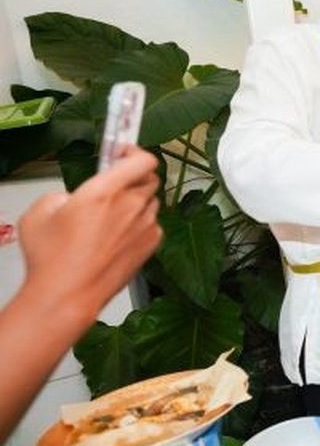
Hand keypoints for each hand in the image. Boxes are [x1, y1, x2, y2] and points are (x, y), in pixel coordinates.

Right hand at [19, 146, 161, 321]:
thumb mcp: (40, 211)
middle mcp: (130, 206)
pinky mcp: (151, 244)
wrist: (68, 294)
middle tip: (115, 182)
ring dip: (136, 200)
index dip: (134, 151)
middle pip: (149, 177)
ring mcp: (145, 225)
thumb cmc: (52, 258)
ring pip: (151, 200)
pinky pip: (152, 223)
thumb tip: (75, 197)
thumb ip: (64, 193)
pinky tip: (118, 234)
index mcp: (104, 191)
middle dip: (134, 175)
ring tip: (112, 213)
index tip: (121, 151)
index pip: (142, 158)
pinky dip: (140, 222)